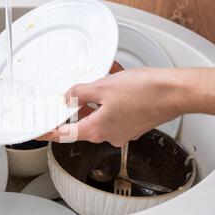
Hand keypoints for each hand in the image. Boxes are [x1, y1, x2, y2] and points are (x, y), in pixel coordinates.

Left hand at [39, 66, 183, 146]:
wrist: (176, 92)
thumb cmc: (146, 92)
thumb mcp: (104, 87)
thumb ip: (80, 93)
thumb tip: (68, 97)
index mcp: (97, 129)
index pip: (64, 134)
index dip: (48, 132)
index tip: (38, 132)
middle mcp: (108, 134)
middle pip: (82, 122)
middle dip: (77, 105)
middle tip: (73, 92)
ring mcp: (121, 130)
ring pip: (99, 113)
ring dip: (96, 98)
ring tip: (100, 80)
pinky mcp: (132, 123)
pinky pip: (114, 111)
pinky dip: (110, 98)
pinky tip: (114, 81)